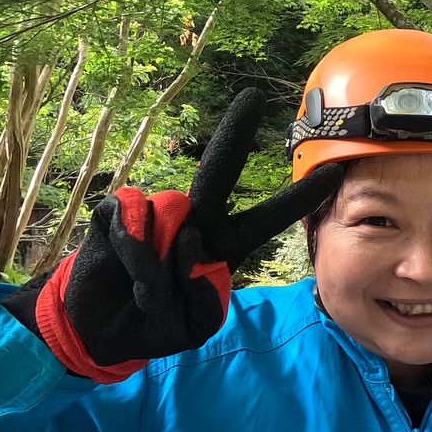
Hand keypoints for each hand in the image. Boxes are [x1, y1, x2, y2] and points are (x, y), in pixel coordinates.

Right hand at [15, 89, 343, 381]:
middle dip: (235, 133)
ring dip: (158, 259)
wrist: (99, 333)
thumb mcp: (193, 327)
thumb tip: (192, 245)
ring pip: (170, 212)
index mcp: (223, 247)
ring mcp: (155, 213)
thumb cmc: (153, 325)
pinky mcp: (118, 212)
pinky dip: (132, 251)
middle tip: (250, 98)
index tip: (332, 174)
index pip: (267, 219)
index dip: (298, 199)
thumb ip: (206, 297)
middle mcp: (193, 221)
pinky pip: (132, 218)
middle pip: (219, 171)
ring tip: (146, 290)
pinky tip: (125, 269)